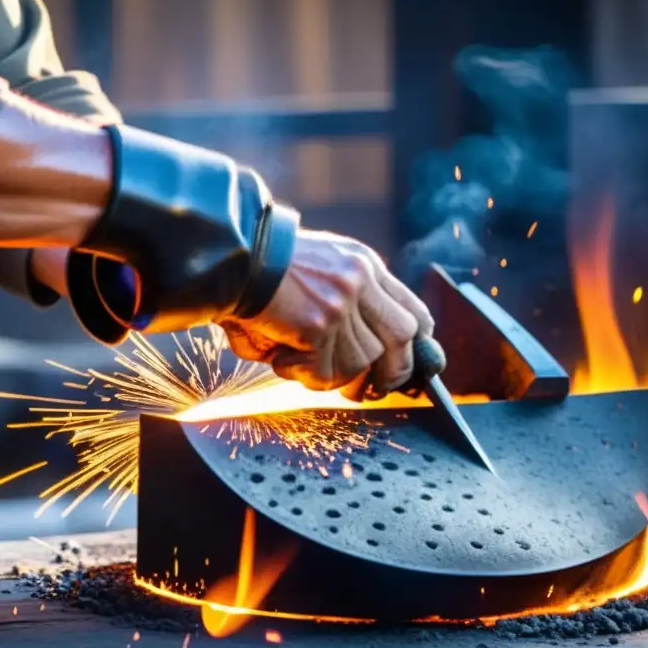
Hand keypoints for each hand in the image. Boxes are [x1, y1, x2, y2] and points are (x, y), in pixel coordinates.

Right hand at [217, 230, 434, 394]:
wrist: (231, 257)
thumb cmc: (264, 268)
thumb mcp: (318, 268)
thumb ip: (348, 298)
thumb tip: (370, 359)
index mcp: (364, 265)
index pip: (412, 310)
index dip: (416, 346)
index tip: (405, 366)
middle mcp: (359, 280)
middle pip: (403, 338)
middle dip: (393, 372)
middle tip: (371, 390)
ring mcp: (341, 303)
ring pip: (360, 362)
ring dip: (329, 374)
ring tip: (295, 359)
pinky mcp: (318, 325)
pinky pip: (325, 372)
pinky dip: (301, 375)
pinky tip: (279, 357)